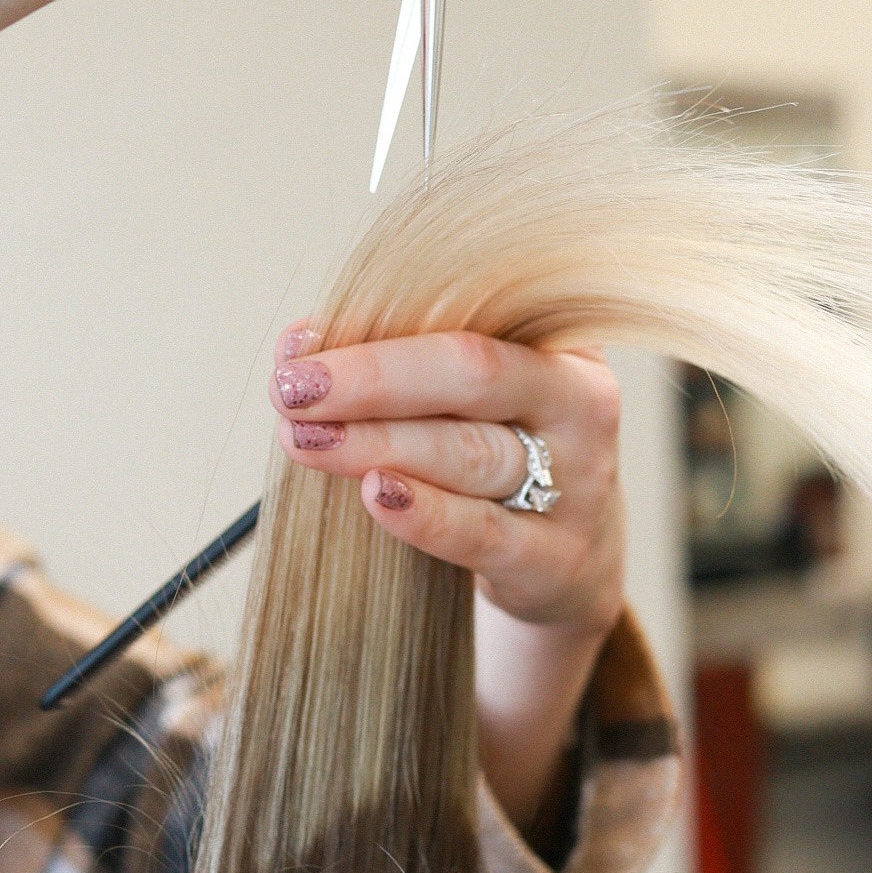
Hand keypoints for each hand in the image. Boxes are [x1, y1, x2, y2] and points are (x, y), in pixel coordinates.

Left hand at [270, 327, 626, 830]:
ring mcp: (579, 480)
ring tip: (305, 440)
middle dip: (372, 378)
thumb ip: (397, 361)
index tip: (296, 347)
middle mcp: (580, 399)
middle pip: (474, 373)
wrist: (568, 557)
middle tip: (291, 390)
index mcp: (557, 338)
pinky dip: (426, 513)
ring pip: (470, 451)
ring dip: (378, 442)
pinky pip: (483, 530)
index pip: (464, 315)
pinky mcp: (558, 556)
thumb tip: (297, 345)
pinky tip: (374, 495)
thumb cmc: (500, 449)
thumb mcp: (469, 396)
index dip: (377, 325)